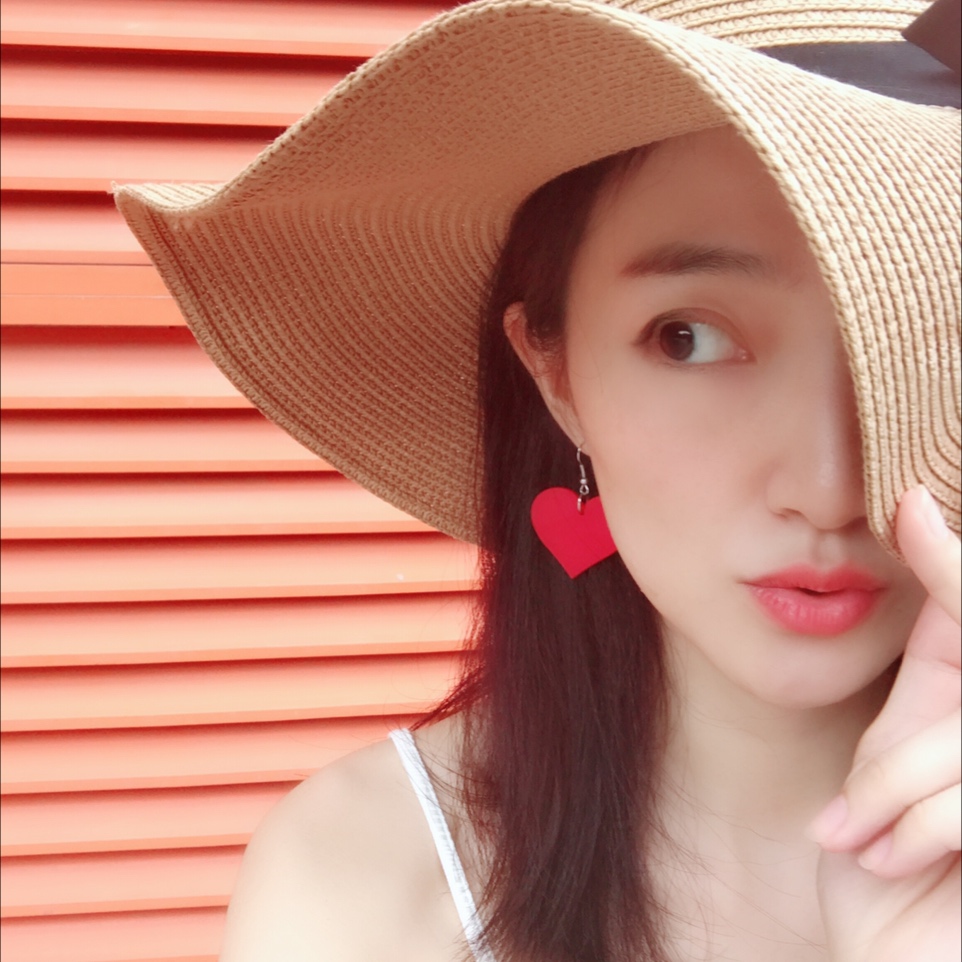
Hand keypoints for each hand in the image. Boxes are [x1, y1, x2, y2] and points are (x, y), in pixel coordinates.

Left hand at [812, 486, 960, 961]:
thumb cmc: (890, 874)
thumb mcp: (895, 773)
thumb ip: (928, 693)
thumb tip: (916, 580)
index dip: (947, 565)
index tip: (907, 503)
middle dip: (898, 754)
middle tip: (849, 820)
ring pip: (961, 740)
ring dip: (894, 795)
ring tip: (858, 845)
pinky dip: (916, 827)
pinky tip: (888, 864)